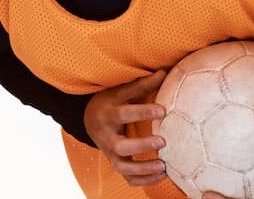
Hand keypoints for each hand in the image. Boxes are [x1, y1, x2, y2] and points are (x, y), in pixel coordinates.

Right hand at [83, 70, 168, 185]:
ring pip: (123, 167)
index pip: (124, 114)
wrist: (89, 119)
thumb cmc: (110, 102)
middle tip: (163, 141)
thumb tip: (164, 72)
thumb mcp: (120, 91)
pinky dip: (144, 181)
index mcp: (108, 114)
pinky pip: (128, 178)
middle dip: (141, 145)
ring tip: (164, 167)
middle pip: (120, 146)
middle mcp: (106, 136)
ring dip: (143, 169)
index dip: (142, 112)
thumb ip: (142, 85)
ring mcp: (110, 152)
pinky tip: (162, 176)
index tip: (163, 110)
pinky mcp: (115, 163)